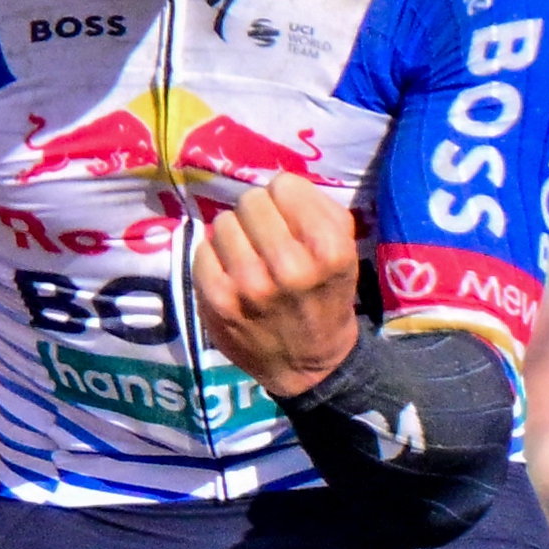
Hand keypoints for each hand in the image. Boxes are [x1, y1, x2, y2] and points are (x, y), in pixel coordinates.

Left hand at [190, 174, 362, 396]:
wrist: (307, 364)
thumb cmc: (325, 297)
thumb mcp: (345, 251)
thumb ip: (319, 209)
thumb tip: (278, 184)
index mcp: (329, 250)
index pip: (285, 186)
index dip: (287, 199)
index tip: (290, 221)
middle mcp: (290, 266)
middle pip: (252, 201)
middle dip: (258, 215)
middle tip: (265, 239)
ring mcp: (250, 285)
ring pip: (224, 223)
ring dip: (235, 236)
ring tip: (249, 258)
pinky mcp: (219, 300)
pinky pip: (203, 250)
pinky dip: (215, 258)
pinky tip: (231, 275)